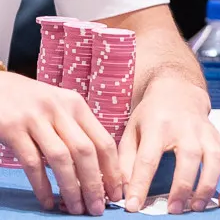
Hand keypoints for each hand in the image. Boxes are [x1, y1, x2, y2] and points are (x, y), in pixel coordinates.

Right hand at [0, 73, 122, 215]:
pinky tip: (48, 200)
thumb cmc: (30, 101)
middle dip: (95, 184)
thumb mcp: (59, 106)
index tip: (116, 192)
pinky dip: (41, 185)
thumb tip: (97, 166)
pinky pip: (32, 162)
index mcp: (77, 105)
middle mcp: (60, 110)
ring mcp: (35, 119)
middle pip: (86, 152)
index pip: (103, 140)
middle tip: (98, 208)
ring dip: (71, 188)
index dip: (112, 169)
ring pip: (61, 159)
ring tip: (75, 209)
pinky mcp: (12, 129)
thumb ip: (76, 129)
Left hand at [118, 79, 219, 213]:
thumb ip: (126, 162)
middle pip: (188, 157)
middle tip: (174, 209)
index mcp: (158, 126)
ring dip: (208, 185)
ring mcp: (208, 134)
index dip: (140, 183)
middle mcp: (186, 129)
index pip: (148, 157)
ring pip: (215, 159)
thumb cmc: (151, 116)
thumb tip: (124, 193)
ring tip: (198, 207)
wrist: (179, 92)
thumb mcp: (131, 131)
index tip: (134, 206)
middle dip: (182, 185)